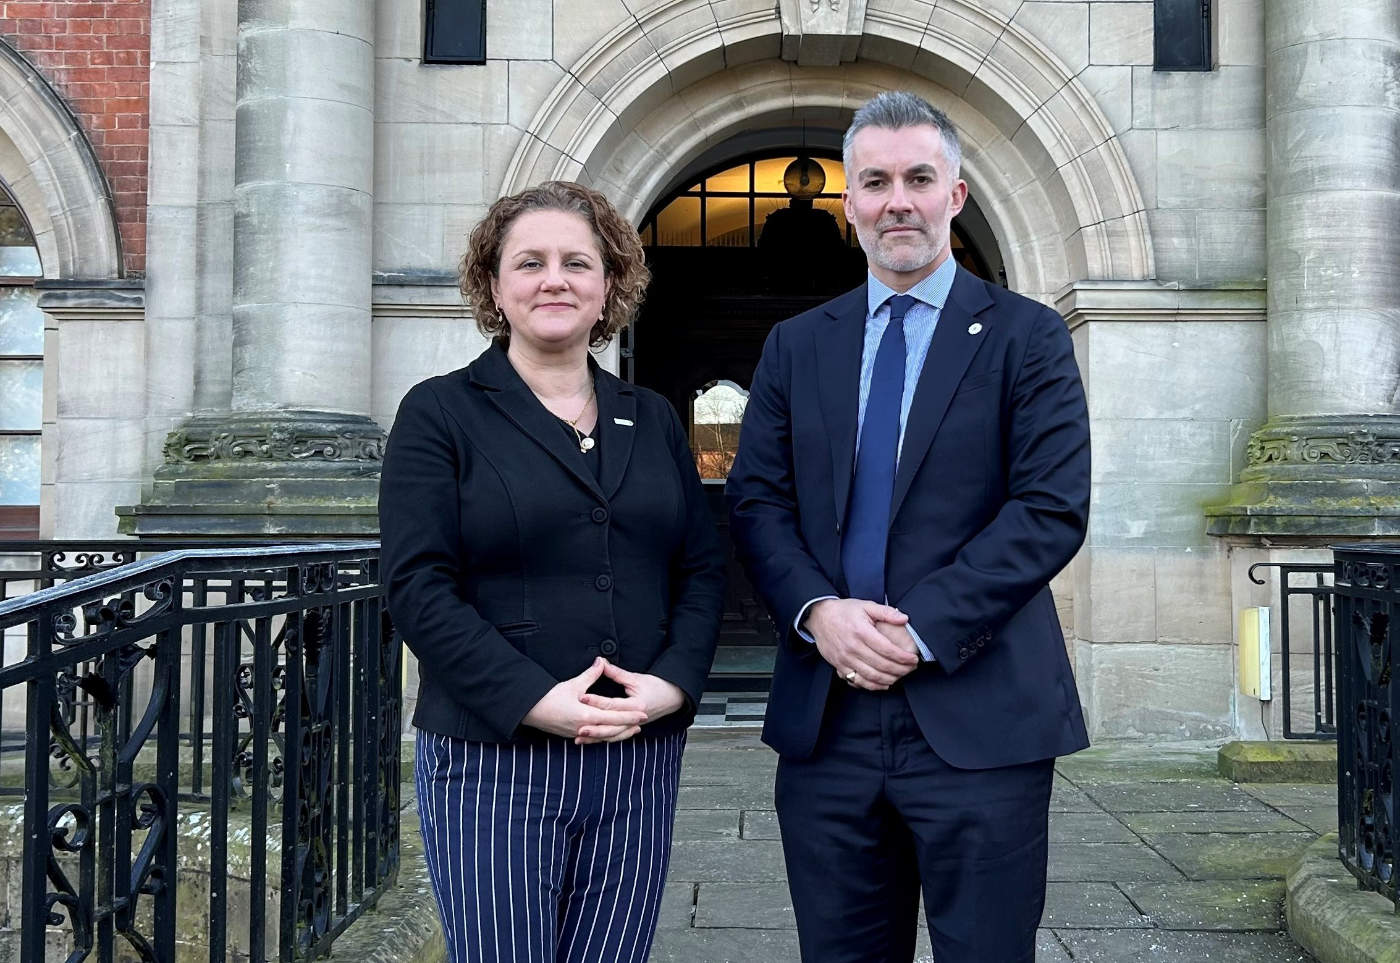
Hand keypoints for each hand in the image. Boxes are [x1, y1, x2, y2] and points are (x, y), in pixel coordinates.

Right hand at [522, 658, 647, 742]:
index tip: (643, 713)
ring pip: (604, 737)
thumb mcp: (572, 685)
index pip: (614, 717)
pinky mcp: (573, 735)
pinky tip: (610, 734)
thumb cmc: (550, 697)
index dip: (630, 715)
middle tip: (642, 722)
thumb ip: (590, 675)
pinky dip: (605, 737)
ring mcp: (578, 734)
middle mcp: (584, 728)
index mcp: (586, 715)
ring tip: (631, 730)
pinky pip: (594, 738)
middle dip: (628, 726)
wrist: (530, 711)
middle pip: (612, 730)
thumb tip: (601, 661)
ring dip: (619, 734)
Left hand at [577, 661, 686, 741]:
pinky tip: (590, 741)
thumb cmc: (656, 686)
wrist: (672, 697)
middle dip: (593, 727)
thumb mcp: (635, 678)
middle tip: (577, 726)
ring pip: (612, 735)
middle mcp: (635, 718)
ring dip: (595, 737)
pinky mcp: (631, 729)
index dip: (596, 701)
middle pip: (611, 725)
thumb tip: (601, 662)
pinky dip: (602, 739)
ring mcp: (634, 726)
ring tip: (579, 737)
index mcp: (636, 705)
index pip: (612, 704)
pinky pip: (615, 737)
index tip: (581, 697)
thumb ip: (616, 673)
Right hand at [806, 598, 917, 689]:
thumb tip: (904, 619)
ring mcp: (845, 659)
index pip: (887, 649)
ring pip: (871, 676)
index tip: (914, 659)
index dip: (903, 657)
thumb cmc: (844, 611)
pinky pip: (858, 681)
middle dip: (901, 669)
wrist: (819, 617)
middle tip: (911, 669)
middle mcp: (853, 647)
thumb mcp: (865, 605)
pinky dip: (873, 686)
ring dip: (889, 679)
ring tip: (901, 676)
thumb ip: (886, 612)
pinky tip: (884, 683)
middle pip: (882, 665)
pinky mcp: (839, 666)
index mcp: (861, 631)